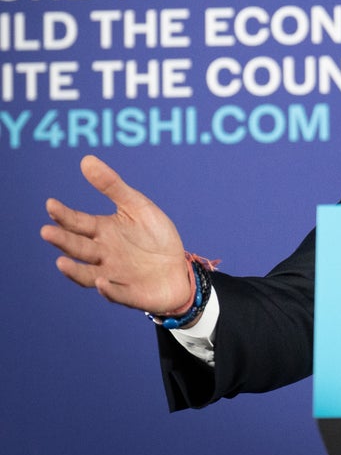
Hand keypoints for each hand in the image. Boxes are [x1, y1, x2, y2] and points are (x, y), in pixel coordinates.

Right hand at [41, 155, 191, 313]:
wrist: (179, 268)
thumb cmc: (155, 236)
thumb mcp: (138, 206)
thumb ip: (112, 186)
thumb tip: (86, 160)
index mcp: (103, 231)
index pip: (78, 222)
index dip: (64, 215)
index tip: (51, 204)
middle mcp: (103, 254)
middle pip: (79, 247)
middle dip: (63, 241)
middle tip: (47, 231)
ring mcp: (114, 275)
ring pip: (87, 274)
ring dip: (74, 270)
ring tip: (61, 262)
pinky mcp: (130, 294)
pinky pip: (117, 294)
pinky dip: (108, 290)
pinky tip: (101, 282)